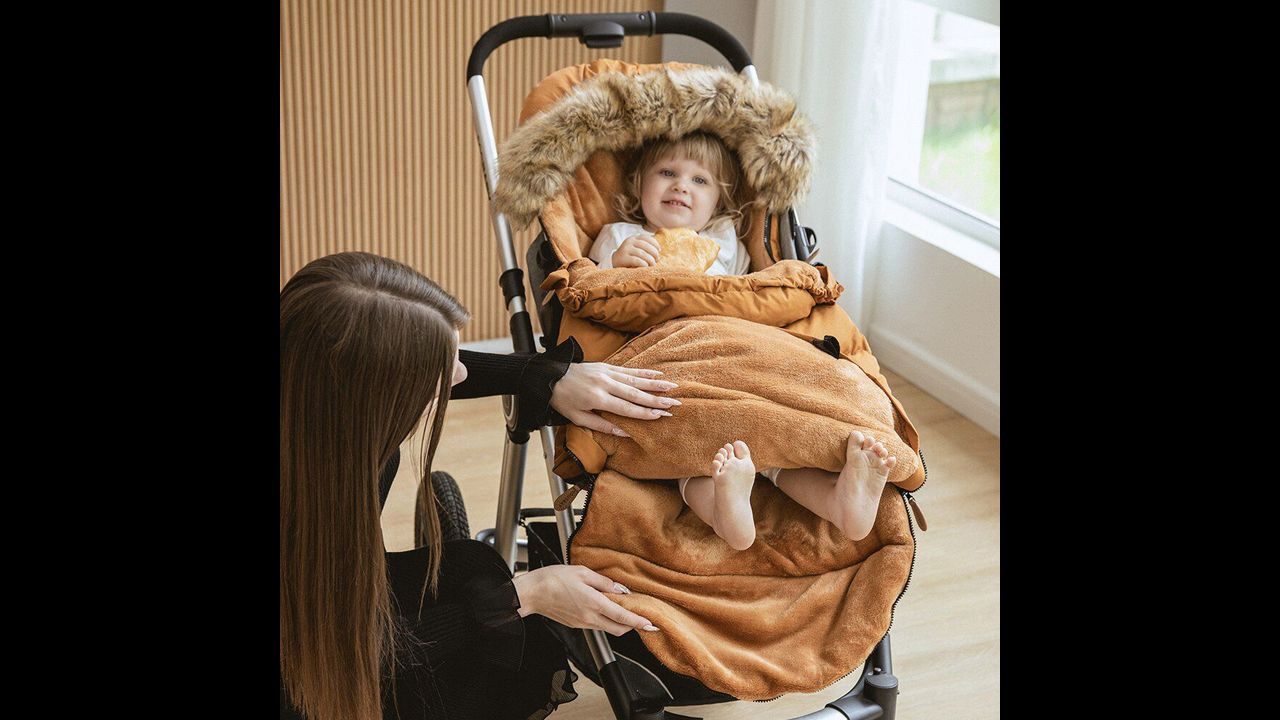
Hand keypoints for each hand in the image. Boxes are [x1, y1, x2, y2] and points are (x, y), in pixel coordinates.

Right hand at [513, 565, 658, 635]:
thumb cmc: (553, 579)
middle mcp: (589, 618)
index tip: (651, 625)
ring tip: (624, 610)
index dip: (639, 622)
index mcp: (594, 604)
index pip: (623, 617)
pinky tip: (605, 608)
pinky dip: (605, 620)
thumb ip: (604, 581)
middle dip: (633, 626)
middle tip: (642, 619)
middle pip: (619, 629)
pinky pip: (596, 625)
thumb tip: (620, 589)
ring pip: (608, 628)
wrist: (532, 593)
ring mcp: (582, 624)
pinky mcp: (576, 625)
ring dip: (619, 623)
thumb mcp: (582, 572)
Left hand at [550, 362, 680, 435]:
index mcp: (597, 399)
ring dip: (655, 384)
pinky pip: (628, 369)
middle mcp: (605, 384)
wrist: (549, 376)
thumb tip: (624, 432)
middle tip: (674, 404)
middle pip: (635, 393)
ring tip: (672, 387)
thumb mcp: (578, 418)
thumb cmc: (563, 400)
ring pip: (635, 379)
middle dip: (656, 399)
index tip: (661, 416)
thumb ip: (602, 426)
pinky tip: (657, 374)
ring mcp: (606, 373)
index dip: (644, 413)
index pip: (626, 408)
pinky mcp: (606, 366)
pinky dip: (644, 372)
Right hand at [612, 234, 660, 267]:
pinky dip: (643, 263)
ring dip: (650, 260)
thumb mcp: (637, 250)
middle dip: (654, 253)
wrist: (614, 261)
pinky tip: (646, 266)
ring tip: (653, 265)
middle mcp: (629, 241)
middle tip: (656, 259)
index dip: (655, 244)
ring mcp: (625, 249)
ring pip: (642, 253)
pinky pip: (636, 260)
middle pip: (646, 245)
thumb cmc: (629, 256)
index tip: (659, 250)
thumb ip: (646, 250)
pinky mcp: (623, 258)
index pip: (647, 238)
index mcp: (634, 238)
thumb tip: (659, 257)